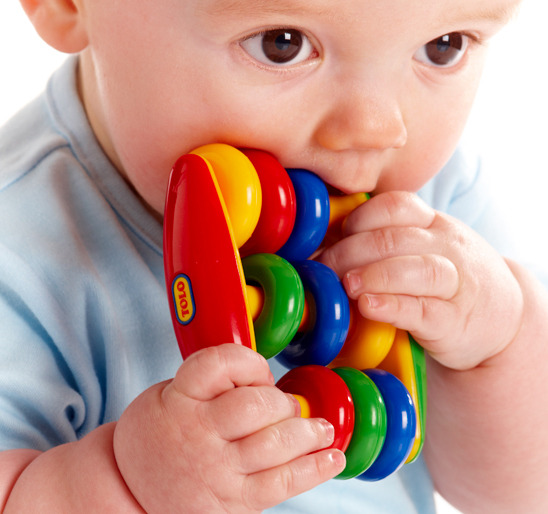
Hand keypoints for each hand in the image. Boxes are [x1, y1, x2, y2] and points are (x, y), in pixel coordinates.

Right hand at [113, 344, 344, 512]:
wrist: (127, 489)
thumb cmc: (157, 434)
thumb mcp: (167, 394)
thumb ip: (210, 383)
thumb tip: (266, 381)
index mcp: (179, 398)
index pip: (221, 364)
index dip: (249, 363)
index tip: (260, 371)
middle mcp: (197, 433)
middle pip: (256, 406)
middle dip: (281, 402)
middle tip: (285, 406)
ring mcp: (217, 470)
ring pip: (275, 444)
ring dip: (307, 432)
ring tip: (321, 428)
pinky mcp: (233, 501)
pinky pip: (281, 483)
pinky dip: (313, 468)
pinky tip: (331, 457)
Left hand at [319, 191, 523, 369]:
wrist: (503, 315)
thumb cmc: (447, 277)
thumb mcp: (425, 246)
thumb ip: (387, 239)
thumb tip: (325, 244)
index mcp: (432, 224)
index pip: (394, 206)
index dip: (357, 220)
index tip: (331, 239)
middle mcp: (446, 247)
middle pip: (394, 239)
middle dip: (349, 252)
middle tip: (323, 268)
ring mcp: (454, 284)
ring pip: (416, 270)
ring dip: (373, 275)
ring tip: (346, 285)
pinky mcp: (453, 321)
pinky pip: (423, 311)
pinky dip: (393, 306)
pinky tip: (369, 306)